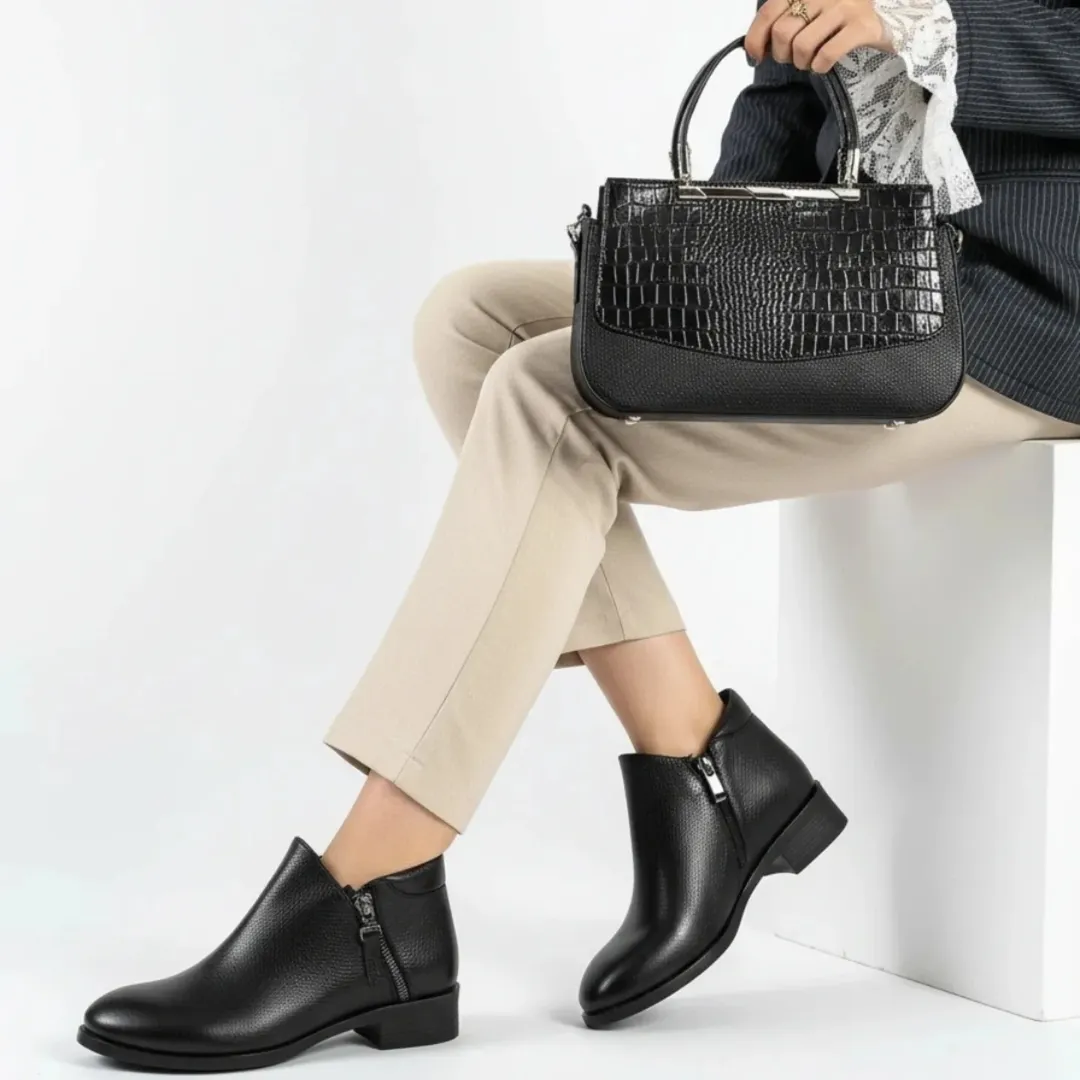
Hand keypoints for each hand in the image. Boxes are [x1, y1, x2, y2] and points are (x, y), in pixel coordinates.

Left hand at [745, 0, 893, 73]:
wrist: (893, 15)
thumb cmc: (842, 18)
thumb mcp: (811, 10)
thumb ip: (784, 21)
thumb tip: (755, 48)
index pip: (768, 11)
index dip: (755, 39)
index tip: (755, 57)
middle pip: (782, 32)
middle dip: (782, 55)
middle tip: (794, 59)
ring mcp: (845, 6)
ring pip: (802, 46)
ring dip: (801, 63)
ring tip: (810, 62)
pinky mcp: (863, 25)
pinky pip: (827, 54)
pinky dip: (819, 66)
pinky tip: (823, 65)